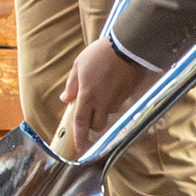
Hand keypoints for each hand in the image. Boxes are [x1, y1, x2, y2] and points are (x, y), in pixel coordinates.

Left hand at [60, 33, 148, 149]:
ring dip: (104, 109)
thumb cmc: (101, 53)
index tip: (79, 149)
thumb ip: (72, 85)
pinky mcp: (129, 95)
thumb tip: (66, 99)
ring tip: (103, 89)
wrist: (129, 46)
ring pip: (109, 113)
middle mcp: (103, 102)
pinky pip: (119, 103)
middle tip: (90, 110)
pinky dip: (114, 99)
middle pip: (98, 124)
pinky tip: (113, 84)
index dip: (79, 137)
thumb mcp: (79, 65)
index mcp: (88, 96)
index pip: (81, 122)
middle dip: (93, 123)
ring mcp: (118, 100)